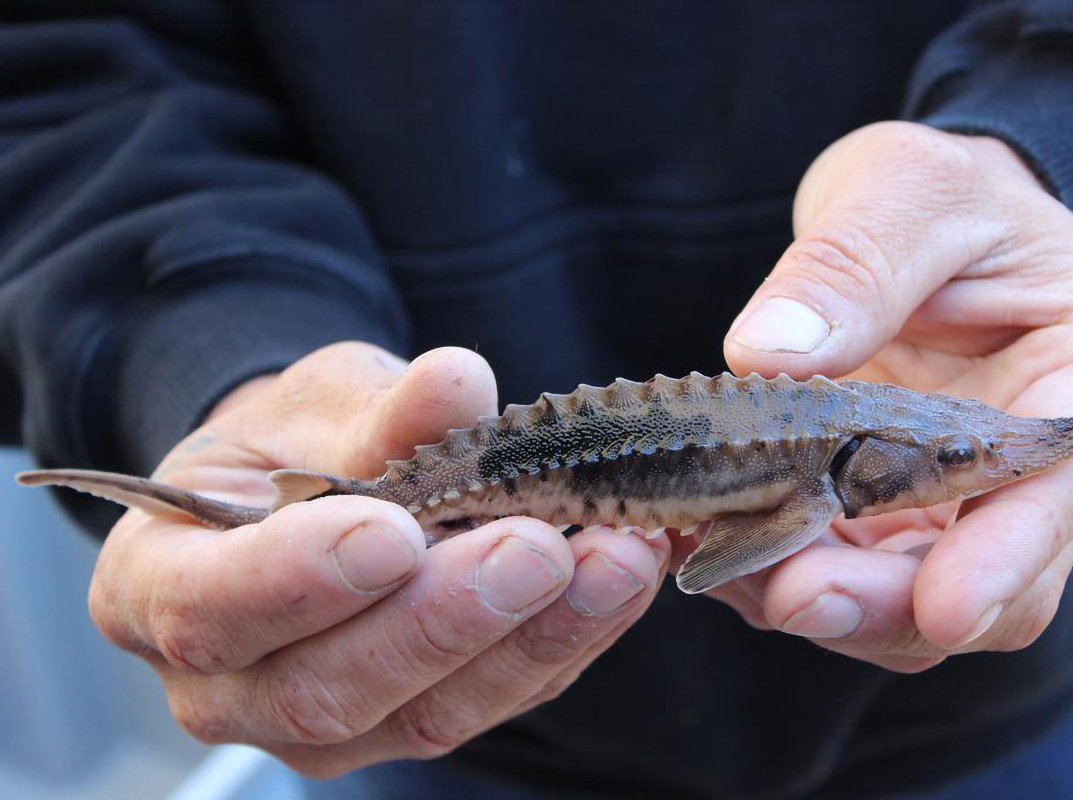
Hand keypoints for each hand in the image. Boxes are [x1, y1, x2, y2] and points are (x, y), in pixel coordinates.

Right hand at [88, 343, 668, 775]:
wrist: (317, 489)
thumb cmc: (293, 442)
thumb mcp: (317, 403)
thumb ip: (380, 410)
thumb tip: (456, 384)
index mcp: (159, 590)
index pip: (213, 610)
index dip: (303, 579)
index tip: (395, 530)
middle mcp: (230, 686)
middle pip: (327, 690)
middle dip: (444, 621)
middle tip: (535, 547)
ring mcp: (325, 723)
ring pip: (426, 716)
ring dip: (534, 638)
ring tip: (614, 558)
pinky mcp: (414, 722)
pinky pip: (493, 703)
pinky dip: (567, 641)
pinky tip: (619, 577)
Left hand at [674, 121, 1072, 671]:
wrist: (905, 219)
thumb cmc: (936, 192)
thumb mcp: (904, 188)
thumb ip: (853, 264)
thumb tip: (767, 355)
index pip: (1058, 491)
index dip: (1006, 561)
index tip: (942, 608)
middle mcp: (1023, 464)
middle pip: (991, 585)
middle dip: (891, 605)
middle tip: (792, 598)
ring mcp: (948, 500)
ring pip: (911, 604)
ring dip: (826, 606)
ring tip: (732, 576)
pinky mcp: (876, 514)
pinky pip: (840, 573)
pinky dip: (778, 576)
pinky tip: (712, 552)